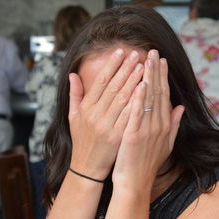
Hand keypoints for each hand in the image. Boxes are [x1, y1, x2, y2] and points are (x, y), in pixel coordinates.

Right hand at [68, 49, 143, 180]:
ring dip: (134, 81)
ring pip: (122, 98)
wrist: (87, 167)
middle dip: (126, 68)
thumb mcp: (73, 117)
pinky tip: (146, 90)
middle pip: (114, 87)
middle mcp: (95, 114)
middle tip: (137, 54)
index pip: (101, 81)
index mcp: (86, 108)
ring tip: (144, 66)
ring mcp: (107, 125)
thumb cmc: (82, 140)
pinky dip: (138, 101)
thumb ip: (75, 95)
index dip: (112, 65)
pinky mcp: (117, 136)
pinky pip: (129, 115)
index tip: (121, 51)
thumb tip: (73, 74)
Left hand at [111, 50, 184, 190]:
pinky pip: (137, 113)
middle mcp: (158, 125)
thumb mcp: (165, 144)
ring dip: (148, 78)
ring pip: (149, 99)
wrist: (136, 183)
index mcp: (164, 125)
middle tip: (154, 51)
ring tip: (147, 59)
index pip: (164, 95)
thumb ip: (173, 124)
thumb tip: (180, 107)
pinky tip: (139, 83)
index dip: (163, 77)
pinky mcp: (134, 136)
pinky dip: (139, 98)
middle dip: (156, 71)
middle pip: (158, 93)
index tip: (161, 60)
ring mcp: (147, 130)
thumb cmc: (147, 163)